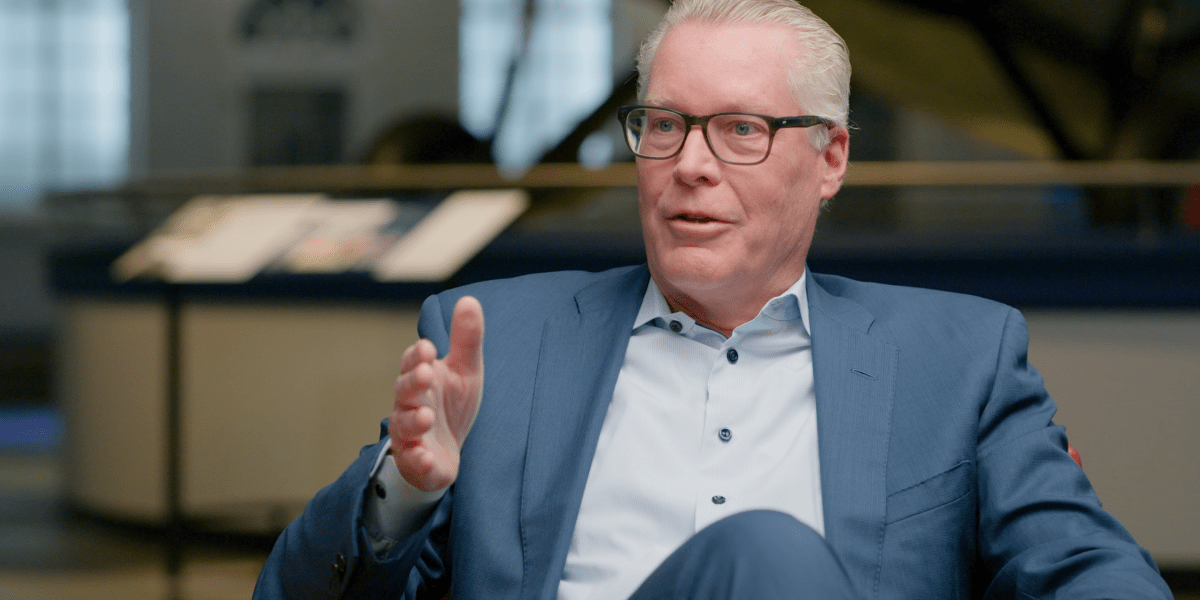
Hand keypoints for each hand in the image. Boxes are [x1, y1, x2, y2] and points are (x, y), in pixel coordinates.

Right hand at [389, 296, 484, 490]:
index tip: (429, 348)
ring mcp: (410, 435)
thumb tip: (470, 299)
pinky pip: (413, 462)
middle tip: (426, 375)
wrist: (446, 452)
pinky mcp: (417, 463)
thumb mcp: (466, 371)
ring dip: (414, 420)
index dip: (417, 356)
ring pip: (404, 426)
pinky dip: (418, 460)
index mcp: (420, 379)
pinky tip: (425, 457)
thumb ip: (466, 340)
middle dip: (413, 383)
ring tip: (427, 416)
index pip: (412, 363)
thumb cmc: (451, 406)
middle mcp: (409, 405)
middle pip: (404, 392)